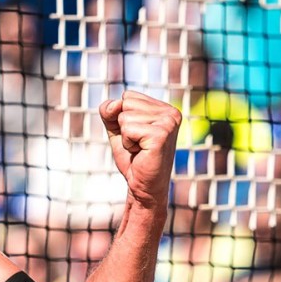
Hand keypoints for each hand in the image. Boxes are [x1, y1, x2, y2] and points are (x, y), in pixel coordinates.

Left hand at [99, 91, 181, 207]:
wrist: (142, 185)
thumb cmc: (133, 157)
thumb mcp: (116, 128)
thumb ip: (109, 110)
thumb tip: (115, 105)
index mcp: (164, 107)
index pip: (127, 96)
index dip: (121, 117)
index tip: (136, 134)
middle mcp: (171, 112)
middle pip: (125, 104)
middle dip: (123, 126)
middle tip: (137, 143)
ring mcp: (168, 122)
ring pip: (124, 117)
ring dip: (125, 136)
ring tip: (140, 148)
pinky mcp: (161, 135)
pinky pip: (127, 130)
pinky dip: (127, 143)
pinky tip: (141, 152)